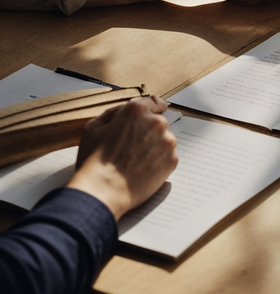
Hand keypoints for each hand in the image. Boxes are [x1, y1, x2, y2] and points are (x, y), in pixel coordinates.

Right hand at [68, 96, 177, 219]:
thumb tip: (125, 109)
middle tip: (131, 146)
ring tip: (135, 160)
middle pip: (157, 122)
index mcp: (137, 111)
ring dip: (154, 145)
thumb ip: (113, 113)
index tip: (156, 107)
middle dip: (147, 130)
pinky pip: (168, 156)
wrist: (102, 191)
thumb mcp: (94, 128)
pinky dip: (159, 160)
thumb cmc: (94, 161)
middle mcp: (156, 123)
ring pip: (164, 139)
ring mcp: (167, 142)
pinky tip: (142, 169)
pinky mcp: (172, 160)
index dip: (152, 106)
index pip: (152, 102)